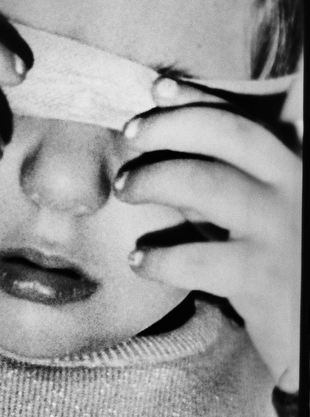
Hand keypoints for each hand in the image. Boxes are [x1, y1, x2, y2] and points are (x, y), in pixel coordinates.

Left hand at [114, 76, 301, 391]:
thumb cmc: (275, 265)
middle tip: (130, 134)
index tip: (159, 88)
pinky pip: (198, 258)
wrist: (308, 328)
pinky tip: (138, 259)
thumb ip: (219, 182)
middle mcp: (295, 188)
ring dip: (153, 180)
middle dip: (172, 125)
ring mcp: (283, 231)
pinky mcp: (265, 277)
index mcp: (291, 166)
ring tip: (124, 190)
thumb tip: (162, 153)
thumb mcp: (251, 214)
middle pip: (230, 133)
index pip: (243, 118)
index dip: (200, 98)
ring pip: (207, 184)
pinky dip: (158, 257)